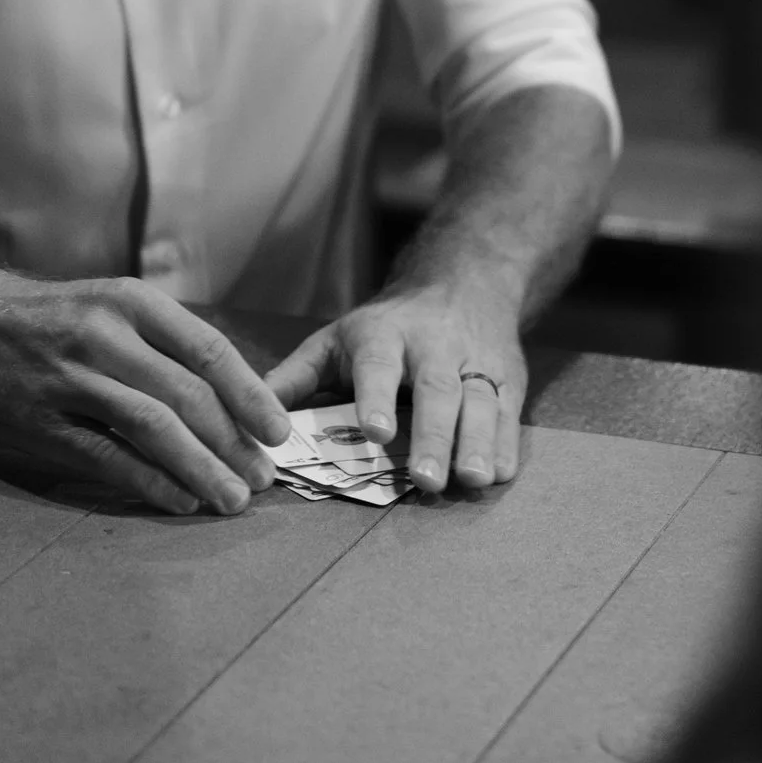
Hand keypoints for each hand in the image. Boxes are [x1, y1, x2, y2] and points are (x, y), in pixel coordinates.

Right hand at [0, 270, 289, 515]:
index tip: (279, 432)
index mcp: (133, 303)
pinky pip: (105, 457)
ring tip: (231, 498)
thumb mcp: (118, 307)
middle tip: (262, 478)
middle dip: (232, 442)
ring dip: (199, 468)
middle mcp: (104, 335)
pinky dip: (149, 481)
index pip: (208, 351)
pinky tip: (180, 500)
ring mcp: (70, 379)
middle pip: (186, 394)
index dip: (250, 395)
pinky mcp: (40, 421)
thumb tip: (241, 403)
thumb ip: (170, 348)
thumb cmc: (64, 318)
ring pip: (151, 427)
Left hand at [263, 282, 527, 493]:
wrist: (466, 281)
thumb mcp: (337, 339)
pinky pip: (510, 412)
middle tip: (426, 479)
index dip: (378, 397)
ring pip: (481, 401)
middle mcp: (434, 346)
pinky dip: (506, 444)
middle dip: (433, 434)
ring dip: (478, 442)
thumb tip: (251, 421)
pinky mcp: (508, 377)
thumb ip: (296, 379)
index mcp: (384, 335)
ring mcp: (475, 361)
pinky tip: (498, 474)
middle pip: (438, 388)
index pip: (379, 365)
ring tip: (471, 480)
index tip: (375, 432)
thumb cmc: (386, 327)